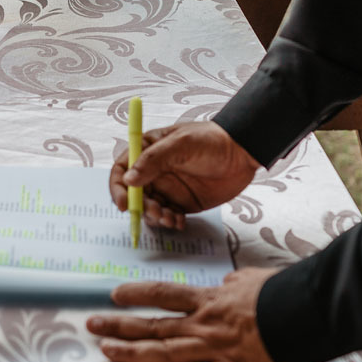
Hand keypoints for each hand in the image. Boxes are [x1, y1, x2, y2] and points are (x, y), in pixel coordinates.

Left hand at [86, 268, 293, 361]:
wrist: (305, 312)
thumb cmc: (283, 292)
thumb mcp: (252, 279)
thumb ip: (233, 284)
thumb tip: (225, 284)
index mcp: (208, 300)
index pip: (163, 294)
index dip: (136, 294)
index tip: (113, 295)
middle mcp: (202, 325)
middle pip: (153, 324)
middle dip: (119, 324)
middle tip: (91, 324)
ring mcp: (214, 349)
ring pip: (164, 352)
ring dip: (133, 352)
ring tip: (106, 351)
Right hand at [109, 121, 258, 229]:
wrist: (244, 152)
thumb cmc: (212, 140)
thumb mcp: (181, 144)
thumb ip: (153, 160)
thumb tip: (128, 180)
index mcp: (148, 151)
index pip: (122, 169)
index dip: (118, 187)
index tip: (124, 203)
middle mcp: (154, 171)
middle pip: (133, 194)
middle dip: (141, 207)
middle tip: (156, 212)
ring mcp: (167, 188)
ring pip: (149, 208)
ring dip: (155, 217)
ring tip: (171, 218)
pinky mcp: (182, 202)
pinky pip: (167, 216)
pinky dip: (170, 221)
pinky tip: (180, 221)